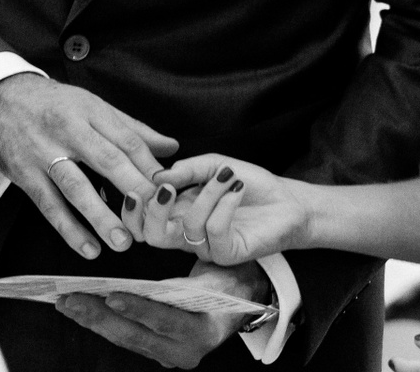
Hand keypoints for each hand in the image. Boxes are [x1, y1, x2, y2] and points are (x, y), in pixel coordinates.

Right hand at [0, 73, 177, 259]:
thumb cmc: (54, 105)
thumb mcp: (92, 106)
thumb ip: (132, 129)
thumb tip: (171, 148)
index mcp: (90, 110)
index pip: (126, 140)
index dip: (149, 167)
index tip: (167, 191)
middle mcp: (68, 129)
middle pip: (106, 161)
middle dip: (132, 190)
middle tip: (153, 217)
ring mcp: (43, 153)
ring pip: (76, 187)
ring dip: (101, 217)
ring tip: (123, 241)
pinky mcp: (25, 175)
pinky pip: (49, 206)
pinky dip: (69, 229)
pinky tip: (88, 248)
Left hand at [55, 260, 264, 367]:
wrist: (241, 298)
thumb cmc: (230, 278)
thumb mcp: (216, 274)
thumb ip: (188, 282)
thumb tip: (151, 284)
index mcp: (204, 332)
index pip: (164, 320)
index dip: (138, 308)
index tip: (111, 295)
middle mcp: (184, 352)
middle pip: (134, 334)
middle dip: (98, 316)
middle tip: (69, 298)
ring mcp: (168, 356)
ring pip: (124, 338)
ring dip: (92, 319)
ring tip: (66, 302)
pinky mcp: (155, 351)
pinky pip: (125, 337)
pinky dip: (101, 321)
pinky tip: (81, 309)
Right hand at [127, 153, 310, 264]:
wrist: (286, 201)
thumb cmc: (248, 184)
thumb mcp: (214, 165)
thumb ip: (186, 170)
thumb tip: (156, 177)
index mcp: (178, 213)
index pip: (143, 221)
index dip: (133, 211)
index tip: (137, 188)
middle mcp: (188, 234)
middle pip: (153, 236)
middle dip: (155, 212)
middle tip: (167, 188)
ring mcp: (207, 247)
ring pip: (188, 227)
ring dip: (207, 195)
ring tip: (227, 175)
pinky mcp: (228, 254)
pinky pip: (214, 231)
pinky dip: (224, 205)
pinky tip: (237, 189)